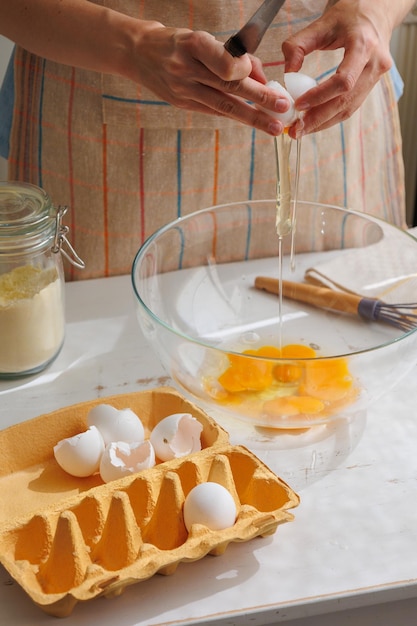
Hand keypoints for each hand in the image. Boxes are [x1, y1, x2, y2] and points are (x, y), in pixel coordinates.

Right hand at [127, 23, 289, 135]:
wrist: (138, 53)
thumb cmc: (178, 43)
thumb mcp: (203, 39)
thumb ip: (232, 56)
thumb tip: (262, 79)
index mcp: (193, 44)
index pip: (223, 62)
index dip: (245, 72)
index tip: (264, 78)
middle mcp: (186, 68)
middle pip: (228, 87)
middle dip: (259, 100)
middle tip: (282, 108)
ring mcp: (182, 89)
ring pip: (222, 106)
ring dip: (251, 117)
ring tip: (273, 127)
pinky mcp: (181, 104)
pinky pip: (213, 112)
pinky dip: (234, 116)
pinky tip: (252, 121)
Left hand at [281, 0, 411, 136]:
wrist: (376, 13)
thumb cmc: (350, 15)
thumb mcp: (321, 23)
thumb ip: (298, 45)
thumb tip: (288, 73)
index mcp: (363, 45)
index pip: (343, 81)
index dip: (320, 96)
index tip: (299, 105)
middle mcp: (375, 64)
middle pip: (346, 101)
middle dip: (318, 119)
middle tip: (296, 130)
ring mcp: (377, 76)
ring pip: (349, 108)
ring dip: (323, 123)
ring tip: (302, 130)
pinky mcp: (372, 85)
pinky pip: (351, 106)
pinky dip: (331, 117)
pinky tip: (314, 122)